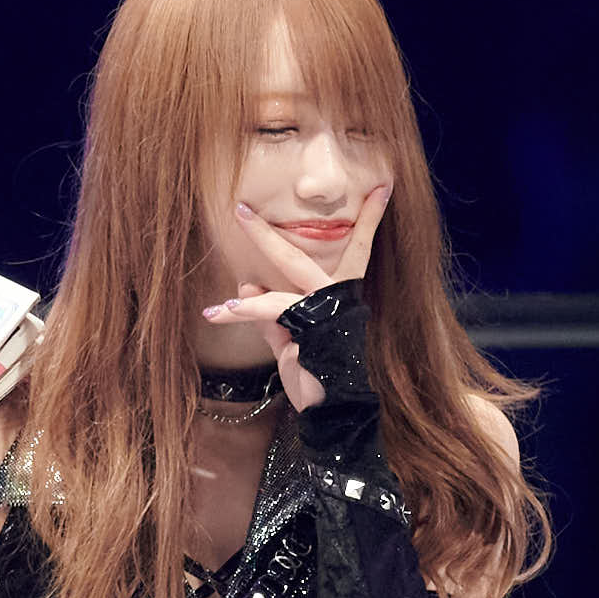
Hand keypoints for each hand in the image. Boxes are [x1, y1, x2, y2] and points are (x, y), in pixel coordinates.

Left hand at [200, 184, 391, 411]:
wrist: (332, 409)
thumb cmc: (315, 376)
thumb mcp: (290, 343)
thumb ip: (271, 316)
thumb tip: (247, 288)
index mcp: (342, 298)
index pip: (358, 250)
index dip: (370, 221)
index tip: (383, 188)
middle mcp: (340, 298)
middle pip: (299, 255)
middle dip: (267, 233)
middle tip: (241, 208)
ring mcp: (328, 310)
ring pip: (281, 283)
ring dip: (243, 296)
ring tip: (216, 303)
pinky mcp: (313, 326)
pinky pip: (272, 311)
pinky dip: (245, 312)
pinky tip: (221, 314)